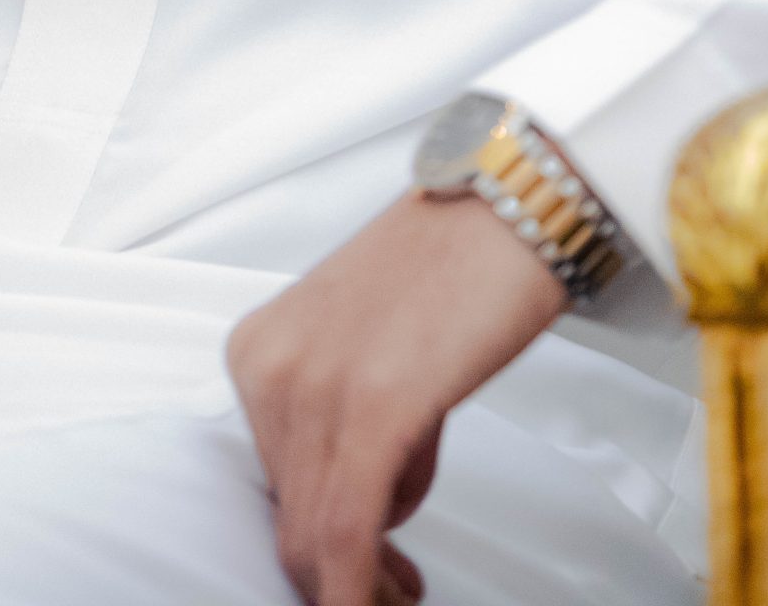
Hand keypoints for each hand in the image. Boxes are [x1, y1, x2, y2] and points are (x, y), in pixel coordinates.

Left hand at [225, 189, 567, 605]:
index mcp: (258, 349)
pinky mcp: (374, 407)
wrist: (508, 201)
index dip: (313, 549)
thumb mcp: (360, 344)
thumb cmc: (450, 265)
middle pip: (291, 518)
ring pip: (318, 537)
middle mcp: (270, 366)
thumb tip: (358, 508)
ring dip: (363, 586)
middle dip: (338, 575)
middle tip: (391, 592)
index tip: (349, 576)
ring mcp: (316, 386)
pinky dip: (359, 590)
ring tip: (407, 588)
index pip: (271, 485)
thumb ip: (340, 417)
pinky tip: (385, 604)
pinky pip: (348, 531)